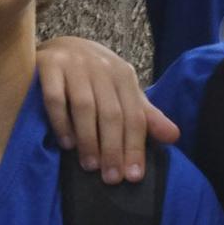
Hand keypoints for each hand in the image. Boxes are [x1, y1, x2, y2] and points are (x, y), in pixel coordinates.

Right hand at [37, 36, 179, 182]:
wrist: (59, 46)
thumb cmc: (95, 76)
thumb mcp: (123, 92)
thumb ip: (145, 115)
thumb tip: (174, 137)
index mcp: (124, 76)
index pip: (135, 116)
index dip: (135, 147)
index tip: (133, 176)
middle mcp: (103, 68)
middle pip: (112, 114)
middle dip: (113, 149)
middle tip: (111, 178)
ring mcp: (75, 66)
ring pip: (85, 107)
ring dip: (88, 139)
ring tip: (90, 166)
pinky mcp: (49, 66)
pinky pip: (55, 98)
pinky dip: (61, 122)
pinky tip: (66, 143)